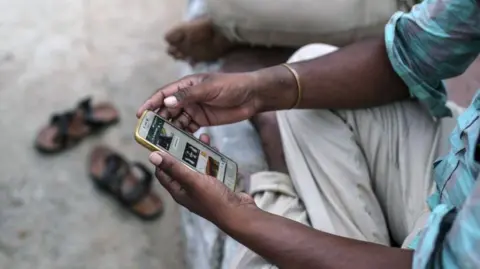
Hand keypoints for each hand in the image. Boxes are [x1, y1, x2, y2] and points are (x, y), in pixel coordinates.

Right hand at [137, 72, 260, 131]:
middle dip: (158, 120)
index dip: (150, 103)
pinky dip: (182, 135)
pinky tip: (177, 144)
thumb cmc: (231, 86)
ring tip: (161, 142)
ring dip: (169, 130)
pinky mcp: (202, 120)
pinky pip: (188, 129)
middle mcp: (187, 97)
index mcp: (186, 85)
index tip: (140, 115)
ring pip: (176, 121)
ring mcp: (194, 109)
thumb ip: (188, 96)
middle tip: (148, 134)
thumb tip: (166, 102)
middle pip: (167, 109)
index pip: (163, 94)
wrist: (253, 96)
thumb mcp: (209, 88)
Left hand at [148, 134, 255, 224]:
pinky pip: (211, 168)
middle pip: (181, 166)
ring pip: (197, 165)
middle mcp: (188, 189)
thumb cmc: (214, 199)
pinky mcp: (216, 184)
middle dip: (183, 151)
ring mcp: (203, 187)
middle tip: (187, 134)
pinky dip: (212, 158)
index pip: (163, 173)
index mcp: (178, 191)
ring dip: (200, 152)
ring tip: (204, 137)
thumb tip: (152, 156)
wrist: (239, 213)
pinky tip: (216, 149)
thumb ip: (174, 168)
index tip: (164, 140)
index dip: (161, 158)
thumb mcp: (192, 181)